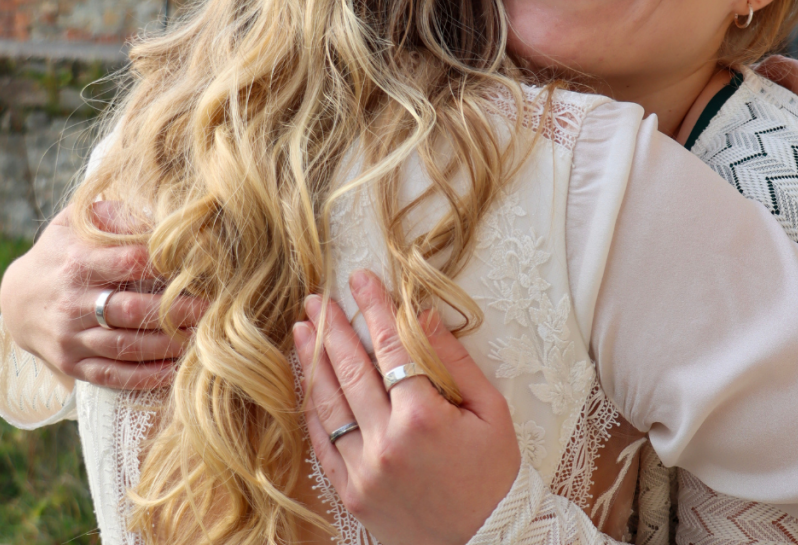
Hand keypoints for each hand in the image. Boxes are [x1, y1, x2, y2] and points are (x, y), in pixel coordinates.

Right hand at [0, 201, 207, 389]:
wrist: (15, 298)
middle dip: (175, 311)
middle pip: (131, 309)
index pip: (129, 263)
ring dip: (167, 346)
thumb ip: (115, 215)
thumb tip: (160, 216)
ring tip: (202, 339)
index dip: (165, 264)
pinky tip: (175, 373)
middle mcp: (73, 302)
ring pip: (125, 346)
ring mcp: (71, 337)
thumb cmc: (63, 251)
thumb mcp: (77, 222)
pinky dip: (145, 378)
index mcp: (79, 262)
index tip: (199, 265)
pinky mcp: (72, 364)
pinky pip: (112, 375)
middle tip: (213, 309)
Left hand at [293, 270, 520, 544]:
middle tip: (317, 298)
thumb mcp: (491, 409)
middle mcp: (386, 441)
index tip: (360, 279)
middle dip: (331, 328)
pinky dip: (313, 408)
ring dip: (313, 361)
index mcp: (423, 417)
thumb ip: (454, 360)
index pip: (390, 347)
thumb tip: (423, 315)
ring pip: (328, 403)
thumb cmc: (494, 472)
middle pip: (350, 369)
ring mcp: (364, 470)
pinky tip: (308, 381)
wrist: (487, 540)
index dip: (373, 308)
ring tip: (302, 329)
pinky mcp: (352, 492)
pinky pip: (322, 442)